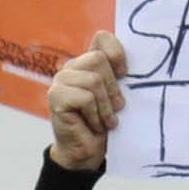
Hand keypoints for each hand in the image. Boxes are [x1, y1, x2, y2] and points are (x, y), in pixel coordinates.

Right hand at [47, 31, 127, 173]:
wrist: (87, 152)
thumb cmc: (105, 122)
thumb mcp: (117, 95)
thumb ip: (120, 77)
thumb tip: (133, 69)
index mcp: (88, 62)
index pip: (102, 38)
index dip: (117, 53)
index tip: (125, 75)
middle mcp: (72, 67)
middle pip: (99, 60)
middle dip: (113, 87)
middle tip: (117, 108)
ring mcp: (61, 80)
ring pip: (94, 80)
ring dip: (105, 106)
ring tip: (106, 120)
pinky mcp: (55, 96)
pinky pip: (85, 98)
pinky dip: (95, 115)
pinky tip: (94, 125)